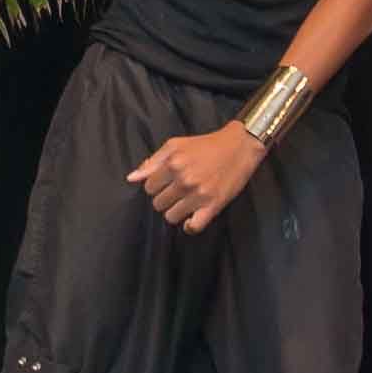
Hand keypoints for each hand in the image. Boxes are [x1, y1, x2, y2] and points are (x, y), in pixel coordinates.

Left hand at [126, 126, 261, 233]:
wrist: (240, 147)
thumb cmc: (206, 145)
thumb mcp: (176, 145)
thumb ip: (152, 162)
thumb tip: (132, 178)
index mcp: (173, 164)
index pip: (149, 188)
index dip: (156, 186)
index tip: (166, 183)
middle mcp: (184, 180)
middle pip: (158, 204)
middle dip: (164, 199)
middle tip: (176, 192)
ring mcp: (198, 195)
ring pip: (171, 217)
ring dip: (176, 212)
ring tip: (185, 203)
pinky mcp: (213, 206)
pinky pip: (193, 227)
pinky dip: (190, 226)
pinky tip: (192, 218)